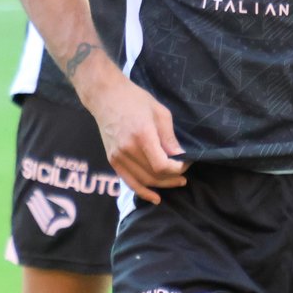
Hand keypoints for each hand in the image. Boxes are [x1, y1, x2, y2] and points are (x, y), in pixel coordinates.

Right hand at [86, 73, 186, 203]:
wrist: (105, 95)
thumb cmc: (134, 99)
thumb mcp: (159, 113)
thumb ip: (170, 138)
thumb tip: (180, 157)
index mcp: (142, 136)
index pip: (162, 165)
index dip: (178, 169)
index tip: (186, 163)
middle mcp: (127, 149)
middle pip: (154, 175)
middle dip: (173, 178)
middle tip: (184, 176)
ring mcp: (117, 155)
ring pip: (143, 181)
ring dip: (161, 185)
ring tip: (175, 183)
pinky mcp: (112, 158)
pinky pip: (128, 181)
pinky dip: (142, 191)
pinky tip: (154, 197)